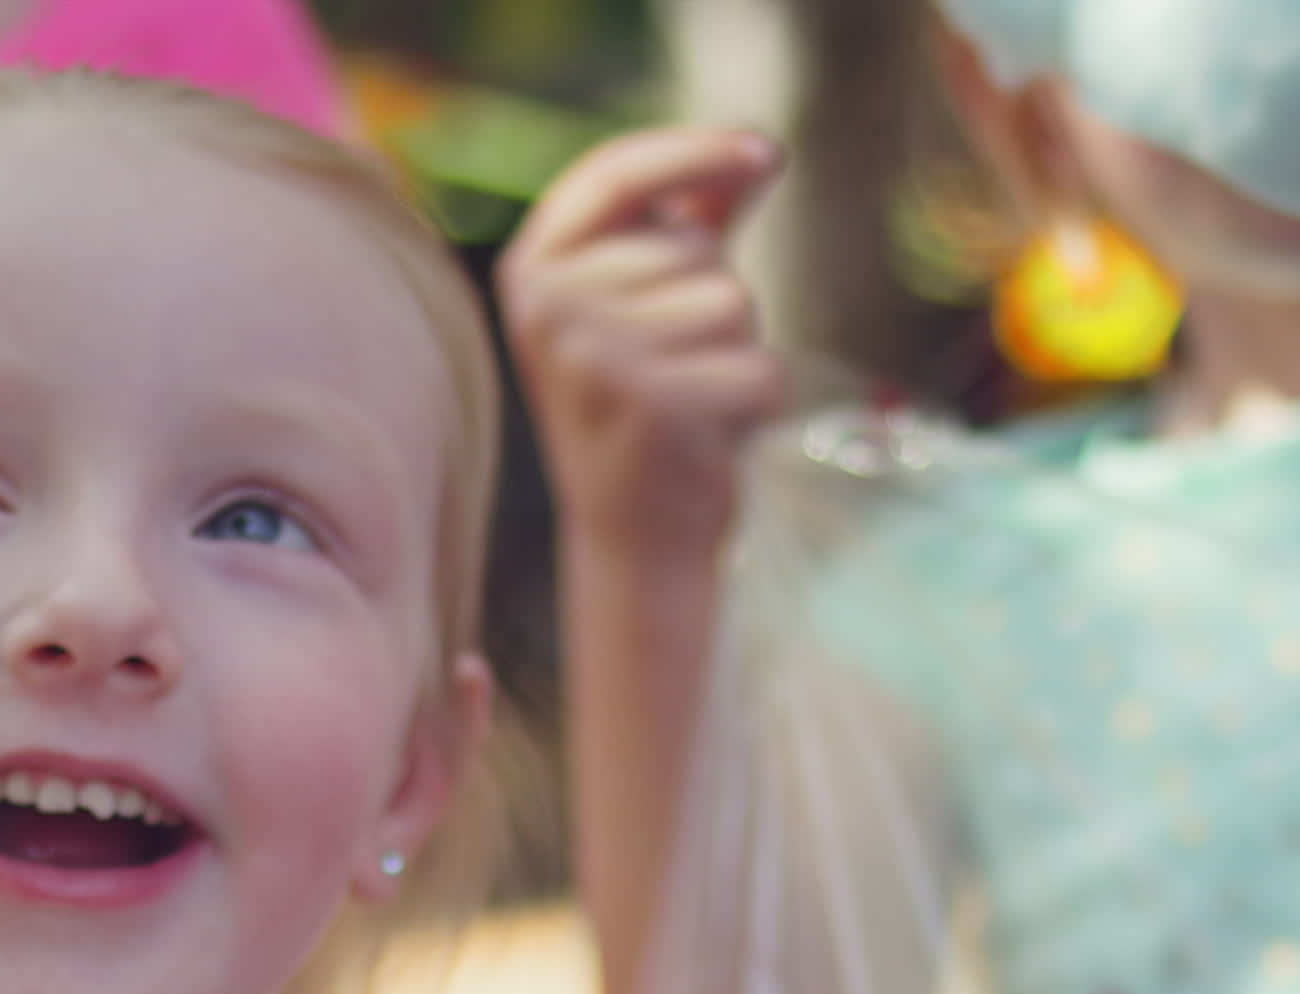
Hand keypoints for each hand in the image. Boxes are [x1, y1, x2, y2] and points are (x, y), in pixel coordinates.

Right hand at [500, 126, 792, 558]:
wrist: (633, 537)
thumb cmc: (648, 406)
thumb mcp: (648, 301)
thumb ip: (692, 219)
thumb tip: (758, 151)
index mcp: (533, 269)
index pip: (614, 175)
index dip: (694, 151)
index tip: (766, 151)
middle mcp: (550, 308)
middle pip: (694, 249)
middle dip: (714, 302)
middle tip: (677, 370)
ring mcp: (595, 358)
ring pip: (733, 304)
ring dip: (738, 353)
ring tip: (694, 402)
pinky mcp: (652, 410)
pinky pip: (759, 368)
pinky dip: (758, 405)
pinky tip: (713, 437)